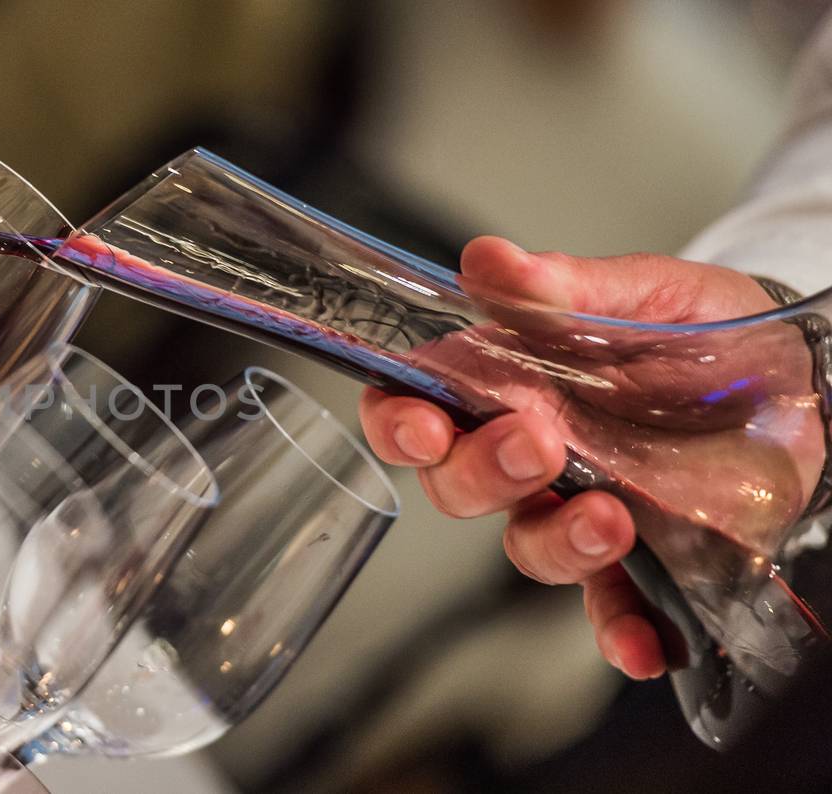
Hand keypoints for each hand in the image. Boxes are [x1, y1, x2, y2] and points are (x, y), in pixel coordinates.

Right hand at [358, 236, 821, 678]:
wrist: (804, 381)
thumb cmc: (707, 330)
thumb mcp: (646, 293)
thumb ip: (565, 287)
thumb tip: (490, 260)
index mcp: (507, 382)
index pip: (415, 406)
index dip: (400, 422)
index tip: (425, 424)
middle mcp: (528, 453)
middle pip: (456, 485)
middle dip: (483, 472)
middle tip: (539, 443)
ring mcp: (577, 508)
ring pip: (525, 546)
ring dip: (553, 541)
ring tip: (610, 518)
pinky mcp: (640, 558)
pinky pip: (608, 608)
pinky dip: (617, 633)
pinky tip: (639, 644)